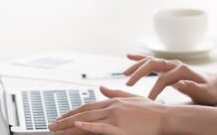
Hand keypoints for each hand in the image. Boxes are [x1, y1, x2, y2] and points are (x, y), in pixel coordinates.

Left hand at [49, 87, 164, 134]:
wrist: (165, 117)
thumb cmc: (151, 111)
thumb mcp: (132, 98)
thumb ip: (114, 93)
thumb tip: (101, 88)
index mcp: (113, 101)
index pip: (87, 106)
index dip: (72, 112)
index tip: (60, 118)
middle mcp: (112, 107)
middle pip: (83, 113)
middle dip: (65, 120)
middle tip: (51, 125)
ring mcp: (116, 118)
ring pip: (88, 120)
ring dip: (69, 125)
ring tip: (56, 129)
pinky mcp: (121, 129)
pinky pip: (101, 127)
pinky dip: (87, 127)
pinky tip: (77, 126)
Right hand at [124, 54, 216, 104]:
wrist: (214, 83)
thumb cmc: (209, 90)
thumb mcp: (205, 92)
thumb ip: (193, 88)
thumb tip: (180, 83)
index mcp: (182, 71)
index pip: (163, 79)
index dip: (155, 90)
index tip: (148, 101)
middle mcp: (175, 64)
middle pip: (154, 64)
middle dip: (140, 73)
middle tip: (128, 84)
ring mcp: (171, 64)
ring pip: (151, 61)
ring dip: (137, 65)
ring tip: (125, 74)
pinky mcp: (168, 67)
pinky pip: (152, 61)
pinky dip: (140, 58)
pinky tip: (129, 56)